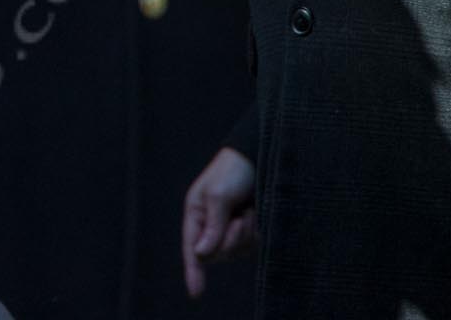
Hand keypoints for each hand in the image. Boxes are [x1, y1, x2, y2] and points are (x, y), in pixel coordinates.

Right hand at [181, 147, 256, 298]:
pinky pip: (252, 246)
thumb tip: (201, 255)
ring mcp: (230, 229)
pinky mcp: (248, 229)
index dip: (193, 271)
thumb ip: (212, 226)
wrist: (258, 156)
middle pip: (217, 254)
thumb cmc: (232, 171)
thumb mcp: (218, 195)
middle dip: (231, 240)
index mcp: (196, 214)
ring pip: (237, 252)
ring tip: (249, 210)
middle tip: (240, 217)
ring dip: (246, 234)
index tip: (195, 293)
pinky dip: (256, 234)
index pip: (192, 249)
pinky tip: (256, 214)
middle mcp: (211, 225)